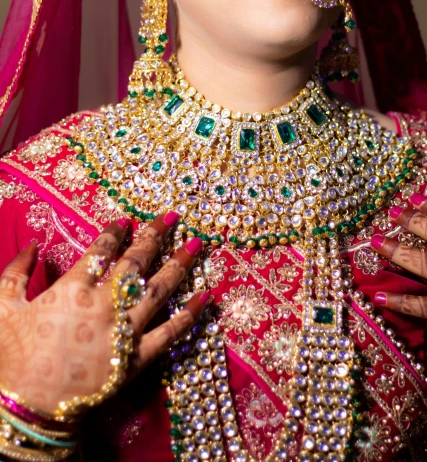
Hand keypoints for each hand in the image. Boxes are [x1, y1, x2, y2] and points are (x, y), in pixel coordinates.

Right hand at [0, 215, 208, 413]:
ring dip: (179, 265)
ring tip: (196, 244)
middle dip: (154, 236)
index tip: (127, 220)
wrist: (27, 410)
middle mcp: (105, 305)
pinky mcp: (136, 359)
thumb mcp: (2, 309)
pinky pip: (170, 334)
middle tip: (171, 216)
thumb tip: (32, 246)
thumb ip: (14, 274)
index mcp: (73, 290)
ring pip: (158, 291)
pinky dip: (190, 315)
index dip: (115, 233)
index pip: (101, 251)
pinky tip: (206, 297)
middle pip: (136, 263)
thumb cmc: (12, 358)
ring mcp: (124, 332)